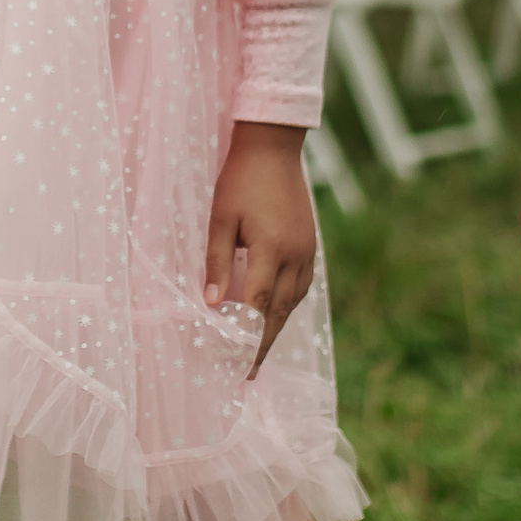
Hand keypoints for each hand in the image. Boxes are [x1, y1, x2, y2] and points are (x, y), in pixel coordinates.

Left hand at [204, 123, 317, 376]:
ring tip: (257, 351)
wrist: (274, 147)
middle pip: (278, 312)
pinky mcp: (310, 246)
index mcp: (271, 249)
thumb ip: (216, 262)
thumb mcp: (220, 219)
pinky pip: (300, 286)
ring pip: (292, 302)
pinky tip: (272, 314)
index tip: (233, 362)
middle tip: (248, 373)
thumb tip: (210, 304)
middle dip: (261, 344)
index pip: (257, 305)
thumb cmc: (241, 180)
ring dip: (274, 328)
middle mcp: (295, 256)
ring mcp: (307, 251)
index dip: (245, 337)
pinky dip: (285, 306)